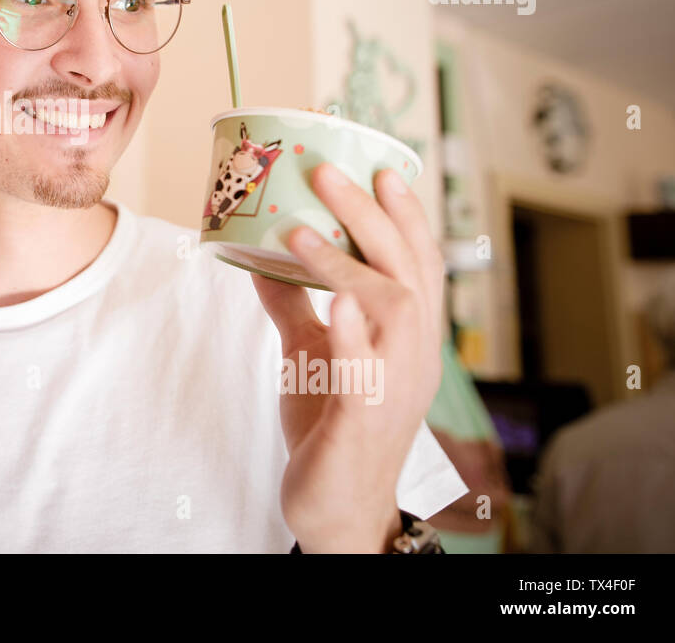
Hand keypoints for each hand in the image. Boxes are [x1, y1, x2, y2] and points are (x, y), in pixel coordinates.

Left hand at [252, 163, 443, 551]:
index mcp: (406, 336)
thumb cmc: (330, 425)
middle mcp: (413, 354)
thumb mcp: (310, 353)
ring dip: (347, 265)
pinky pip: (365, 371)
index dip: (404, 215)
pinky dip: (352, 333)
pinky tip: (337, 302)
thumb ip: (292, 306)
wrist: (337, 506)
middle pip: (407, 271)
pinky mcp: (363, 418)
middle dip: (370, 217)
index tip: (384, 168)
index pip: (416, 263)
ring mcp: (393, 386)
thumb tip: (257, 256)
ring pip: (391, 310)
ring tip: (302, 233)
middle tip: (328, 173)